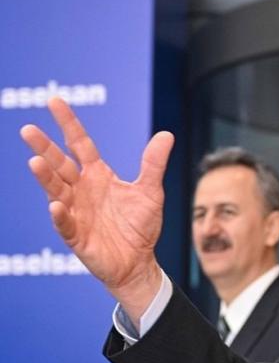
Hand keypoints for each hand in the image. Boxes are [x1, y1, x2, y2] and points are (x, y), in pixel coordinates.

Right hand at [20, 97, 173, 320]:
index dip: (68, 124)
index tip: (54, 101)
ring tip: (34, 162)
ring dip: (45, 178)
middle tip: (27, 130)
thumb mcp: (151, 191)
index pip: (80, 144)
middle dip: (45, 148)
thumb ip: (153, 164)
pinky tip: (56, 205)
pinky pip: (66, 224)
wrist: (139, 262)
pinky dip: (61, 215)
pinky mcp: (77, 236)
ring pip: (56, 191)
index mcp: (98, 176)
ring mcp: (77, 212)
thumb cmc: (140, 226)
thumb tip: (166, 134)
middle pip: (60, 164)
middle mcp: (82, 190)